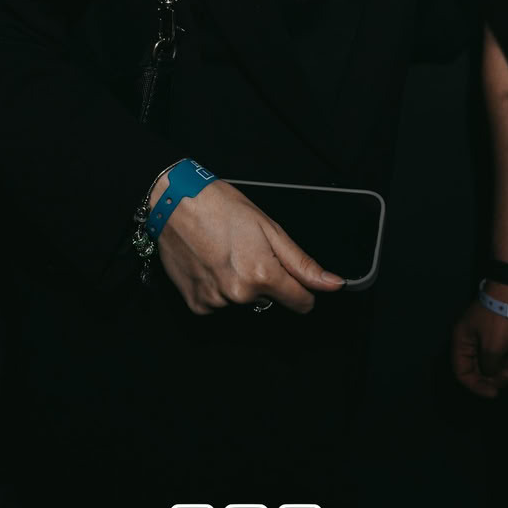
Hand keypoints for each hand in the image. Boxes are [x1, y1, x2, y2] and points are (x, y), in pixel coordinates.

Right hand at [151, 177, 345, 315]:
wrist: (174, 202)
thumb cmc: (221, 206)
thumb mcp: (269, 228)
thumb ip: (302, 263)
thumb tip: (333, 285)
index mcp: (262, 275)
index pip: (301, 303)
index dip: (302, 289)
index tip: (293, 277)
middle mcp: (239, 295)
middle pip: (269, 300)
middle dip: (264, 281)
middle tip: (246, 249)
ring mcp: (215, 302)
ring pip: (242, 302)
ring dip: (239, 284)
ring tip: (224, 253)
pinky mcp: (196, 304)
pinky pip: (218, 304)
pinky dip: (217, 289)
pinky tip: (210, 264)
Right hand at [450, 291, 507, 397]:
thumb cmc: (499, 320)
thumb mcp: (493, 348)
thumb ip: (488, 367)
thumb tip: (489, 374)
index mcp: (461, 342)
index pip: (461, 372)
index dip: (476, 386)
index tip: (495, 393)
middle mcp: (467, 340)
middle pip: (475, 369)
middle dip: (493, 376)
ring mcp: (480, 335)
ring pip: (488, 361)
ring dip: (502, 367)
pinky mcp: (492, 332)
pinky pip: (496, 352)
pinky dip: (505, 356)